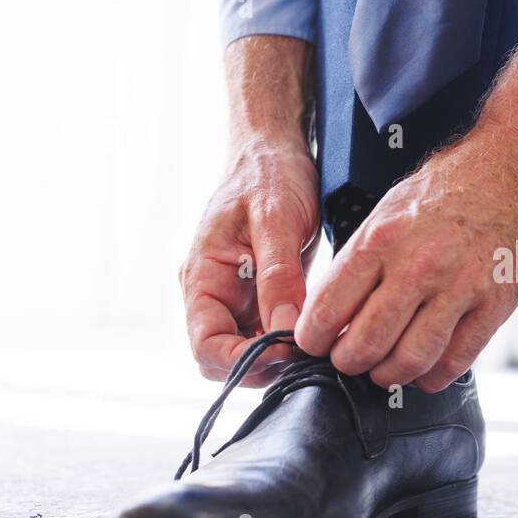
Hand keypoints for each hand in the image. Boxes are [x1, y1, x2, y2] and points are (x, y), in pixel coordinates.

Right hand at [181, 143, 318, 385]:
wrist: (276, 152)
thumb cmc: (268, 175)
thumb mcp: (275, 220)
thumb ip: (278, 276)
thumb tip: (285, 330)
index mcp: (202, 277)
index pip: (205, 344)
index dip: (242, 360)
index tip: (285, 353)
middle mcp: (213, 295)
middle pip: (223, 359)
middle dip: (261, 366)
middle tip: (306, 354)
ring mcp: (236, 299)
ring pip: (247, 353)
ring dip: (277, 359)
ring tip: (315, 345)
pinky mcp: (261, 298)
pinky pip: (268, 336)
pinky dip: (289, 343)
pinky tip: (315, 334)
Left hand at [295, 136, 517, 391]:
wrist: (515, 167)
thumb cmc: (450, 187)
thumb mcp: (389, 210)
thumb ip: (362, 260)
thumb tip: (333, 307)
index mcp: (381, 240)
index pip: (328, 309)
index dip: (313, 339)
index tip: (316, 346)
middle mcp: (417, 266)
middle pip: (366, 344)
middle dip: (349, 363)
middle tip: (351, 362)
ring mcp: (459, 288)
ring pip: (410, 359)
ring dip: (390, 375)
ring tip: (386, 370)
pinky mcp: (494, 304)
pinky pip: (456, 359)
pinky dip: (434, 376)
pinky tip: (426, 371)